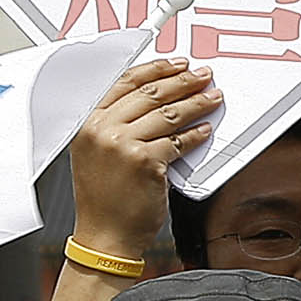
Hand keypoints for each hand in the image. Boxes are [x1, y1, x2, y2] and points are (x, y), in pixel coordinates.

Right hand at [67, 56, 218, 263]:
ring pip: (169, 114)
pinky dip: (196, 135)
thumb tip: (158, 98)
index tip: (177, 64)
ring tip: (212, 98)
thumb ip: (117, 123)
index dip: (156, 69)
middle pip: (151, 93)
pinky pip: (179, 141)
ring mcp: (122, 145)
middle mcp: (101, 129)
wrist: (104, 235)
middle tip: (202, 76)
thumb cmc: (103, 199)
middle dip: (183, 81)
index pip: (126, 82)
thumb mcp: (96, 152)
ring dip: (197, 103)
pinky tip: (205, 130)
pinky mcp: (145, 162)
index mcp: (88, 121)